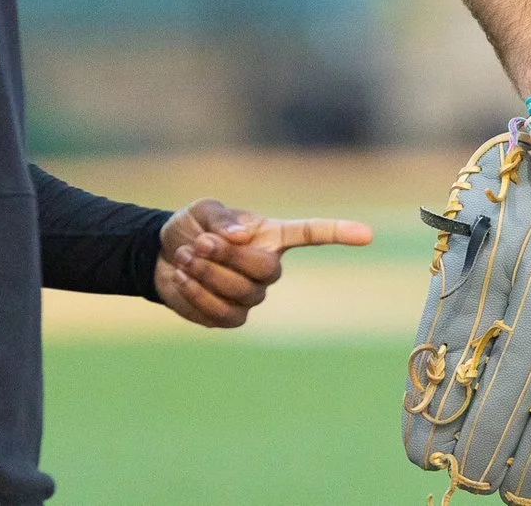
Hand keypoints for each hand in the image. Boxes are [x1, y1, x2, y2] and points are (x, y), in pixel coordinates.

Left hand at [155, 199, 372, 327]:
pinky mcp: (231, 318)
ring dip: (208, 275)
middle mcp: (269, 267)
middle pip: (268, 270)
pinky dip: (198, 295)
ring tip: (185, 257)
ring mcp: (252, 296)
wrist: (162, 258)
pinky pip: (223, 314)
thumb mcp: (203, 211)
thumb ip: (221, 218)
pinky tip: (182, 278)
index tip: (368, 235)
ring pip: (242, 294)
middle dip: (230, 258)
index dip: (339, 233)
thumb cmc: (192, 229)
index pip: (313, 234)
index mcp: (272, 236)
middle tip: (202, 243)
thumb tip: (241, 237)